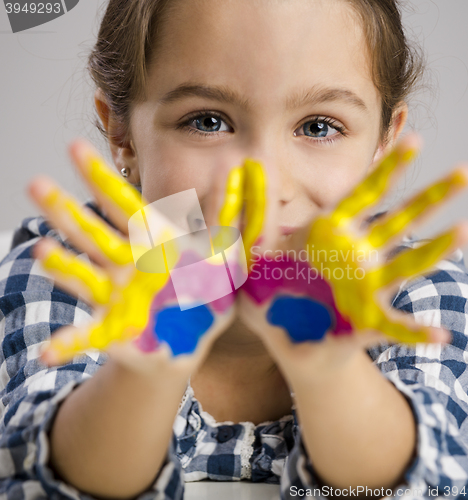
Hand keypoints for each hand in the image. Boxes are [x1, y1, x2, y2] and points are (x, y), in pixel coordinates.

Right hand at [28, 139, 243, 374]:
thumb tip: (240, 172)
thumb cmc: (204, 290)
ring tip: (40, 253)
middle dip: (66, 211)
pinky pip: (89, 338)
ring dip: (62, 266)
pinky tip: (46, 352)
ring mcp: (118, 296)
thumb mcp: (222, 252)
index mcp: (152, 243)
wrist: (190, 337)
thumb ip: (228, 214)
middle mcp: (128, 265)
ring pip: (84, 277)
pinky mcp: (116, 330)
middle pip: (93, 234)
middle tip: (35, 185)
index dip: (99, 176)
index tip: (73, 147)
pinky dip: (67, 344)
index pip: (122, 203)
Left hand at [235, 134, 467, 375]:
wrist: (281, 329)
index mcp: (334, 232)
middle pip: (400, 221)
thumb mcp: (253, 248)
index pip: (366, 194)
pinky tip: (440, 335)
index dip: (390, 168)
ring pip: (406, 266)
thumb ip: (252, 210)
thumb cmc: (270, 285)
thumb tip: (246, 166)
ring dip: (436, 250)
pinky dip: (415, 332)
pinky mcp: (364, 320)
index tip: (416, 141)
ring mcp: (366, 286)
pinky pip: (394, 327)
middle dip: (432, 197)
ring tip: (467, 230)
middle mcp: (358, 254)